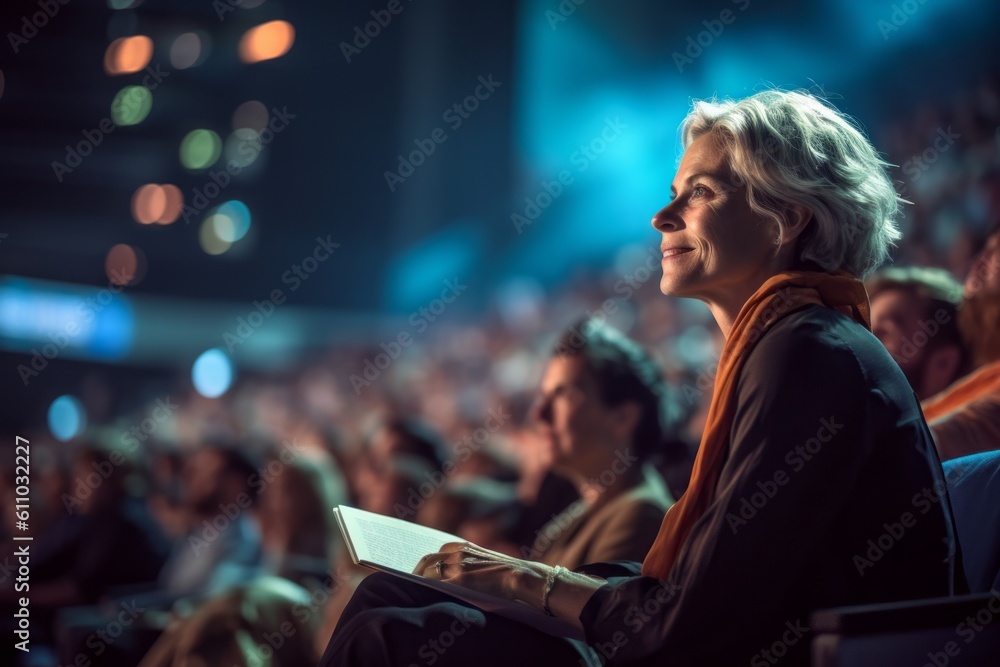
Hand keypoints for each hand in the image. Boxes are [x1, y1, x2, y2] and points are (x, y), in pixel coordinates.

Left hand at [413, 541, 546, 604]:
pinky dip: (427, 590)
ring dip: (418, 583)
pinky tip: (423, 598)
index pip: (433, 554)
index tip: (418, 577)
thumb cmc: (508, 573)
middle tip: (410, 587)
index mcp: (462, 545)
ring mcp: (458, 565)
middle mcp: (457, 551)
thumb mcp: (484, 561)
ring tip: (414, 595)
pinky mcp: (461, 579)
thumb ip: (467, 564)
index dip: (423, 566)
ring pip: (428, 572)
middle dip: (415, 574)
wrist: (523, 577)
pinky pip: (436, 584)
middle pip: (426, 561)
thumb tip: (450, 577)